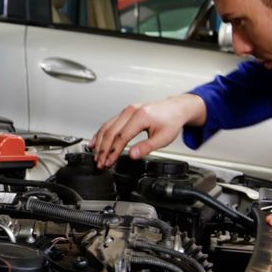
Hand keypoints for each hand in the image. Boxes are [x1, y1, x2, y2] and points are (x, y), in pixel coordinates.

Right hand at [89, 94, 206, 168]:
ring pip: (107, 126)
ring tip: (95, 156)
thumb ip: (146, 147)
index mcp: (140, 116)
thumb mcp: (163, 138)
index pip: (121, 137)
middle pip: (110, 131)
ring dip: (99, 142)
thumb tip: (132, 155)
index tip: (108, 162)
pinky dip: (101, 133)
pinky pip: (109, 123)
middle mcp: (131, 111)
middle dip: (103, 149)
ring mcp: (127, 110)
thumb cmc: (171, 121)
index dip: (113, 152)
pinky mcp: (126, 112)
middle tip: (100, 162)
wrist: (176, 108)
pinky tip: (95, 142)